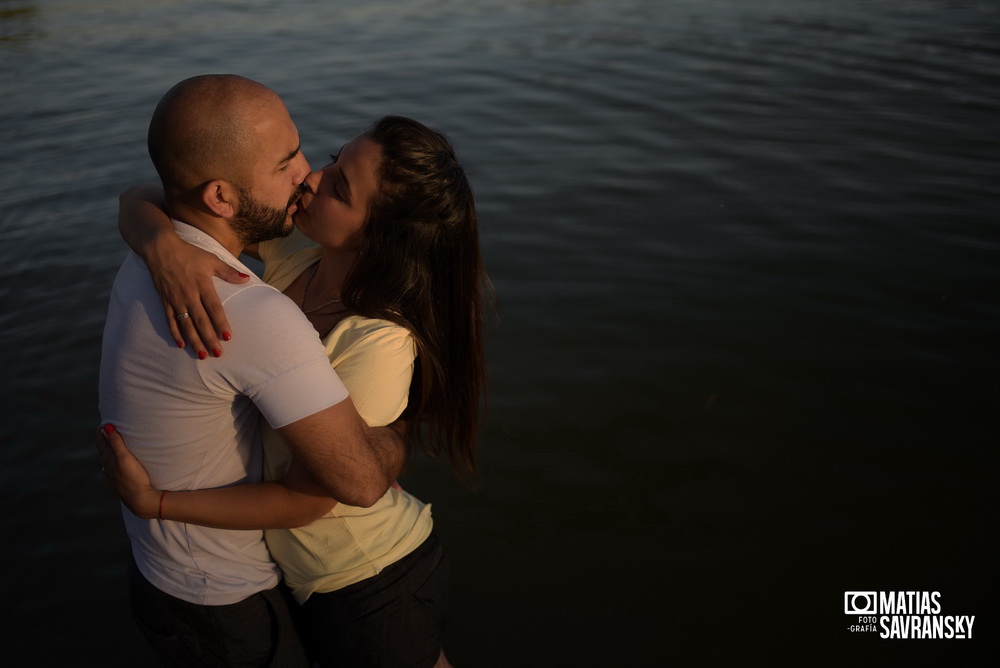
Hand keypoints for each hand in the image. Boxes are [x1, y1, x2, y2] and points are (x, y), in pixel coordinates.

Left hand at [96, 424, 159, 518]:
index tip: (102, 424)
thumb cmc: (134, 478)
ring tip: (109, 448)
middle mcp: (108, 469)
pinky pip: (113, 471)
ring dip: (107, 454)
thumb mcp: (124, 457)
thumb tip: (105, 426)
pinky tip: (116, 468)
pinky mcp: (121, 485)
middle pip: (103, 453)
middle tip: (105, 432)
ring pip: (106, 463)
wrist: (141, 501)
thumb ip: (115, 442)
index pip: (101, 444)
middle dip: (103, 442)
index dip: (101, 434)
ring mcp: (114, 478)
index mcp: (108, 461)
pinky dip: (112, 465)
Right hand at [147, 235, 248, 358]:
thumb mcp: (211, 260)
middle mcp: (189, 295)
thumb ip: (229, 272)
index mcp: (202, 285)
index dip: (221, 323)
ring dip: (194, 341)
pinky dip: (175, 333)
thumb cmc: (189, 253)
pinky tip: (182, 345)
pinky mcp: (165, 301)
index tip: (228, 337)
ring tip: (202, 355)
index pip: (214, 308)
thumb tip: (246, 279)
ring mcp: (176, 299)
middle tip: (218, 353)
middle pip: (201, 321)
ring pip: (186, 325)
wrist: (160, 248)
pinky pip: (170, 320)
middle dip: (209, 338)